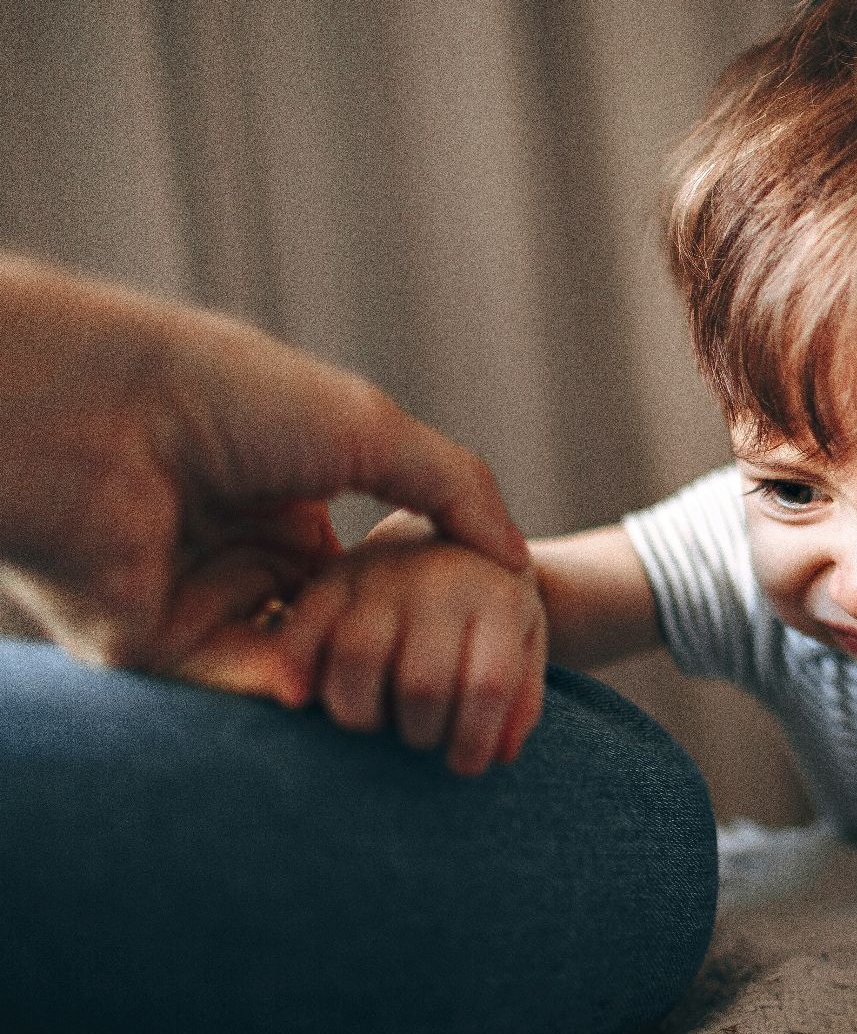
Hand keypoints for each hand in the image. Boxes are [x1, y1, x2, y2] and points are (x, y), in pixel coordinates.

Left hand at [0, 258, 526, 700]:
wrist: (104, 410)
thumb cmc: (234, 396)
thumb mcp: (375, 431)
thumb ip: (455, 493)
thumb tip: (515, 562)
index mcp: (281, 498)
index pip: (365, 575)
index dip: (417, 601)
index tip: (472, 628)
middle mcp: (236, 552)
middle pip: (332, 629)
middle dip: (384, 656)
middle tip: (442, 684)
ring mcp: (192, 602)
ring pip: (288, 666)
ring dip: (342, 682)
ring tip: (397, 697)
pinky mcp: (149, 646)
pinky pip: (231, 685)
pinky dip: (283, 692)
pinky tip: (324, 691)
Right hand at [251, 512, 547, 774]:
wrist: (442, 531)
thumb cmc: (485, 609)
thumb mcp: (523, 642)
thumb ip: (520, 699)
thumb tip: (500, 755)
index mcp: (498, 596)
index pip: (488, 686)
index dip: (474, 741)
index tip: (464, 765)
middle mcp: (438, 579)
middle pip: (422, 684)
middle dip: (421, 732)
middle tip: (421, 736)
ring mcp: (379, 575)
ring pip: (357, 661)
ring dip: (361, 715)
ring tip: (377, 721)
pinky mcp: (327, 579)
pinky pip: (300, 635)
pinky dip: (296, 675)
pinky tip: (306, 700)